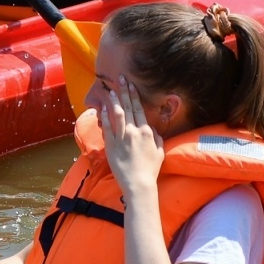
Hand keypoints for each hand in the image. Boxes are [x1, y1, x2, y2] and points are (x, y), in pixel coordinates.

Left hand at [100, 75, 164, 197]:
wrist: (138, 184)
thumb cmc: (151, 169)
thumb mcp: (160, 151)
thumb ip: (157, 136)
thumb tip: (152, 127)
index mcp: (147, 132)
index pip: (139, 109)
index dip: (134, 95)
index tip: (131, 85)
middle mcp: (134, 131)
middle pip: (128, 107)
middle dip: (124, 92)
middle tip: (121, 79)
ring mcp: (122, 138)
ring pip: (117, 114)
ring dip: (114, 101)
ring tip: (111, 90)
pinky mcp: (111, 146)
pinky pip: (107, 128)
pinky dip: (105, 116)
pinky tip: (103, 108)